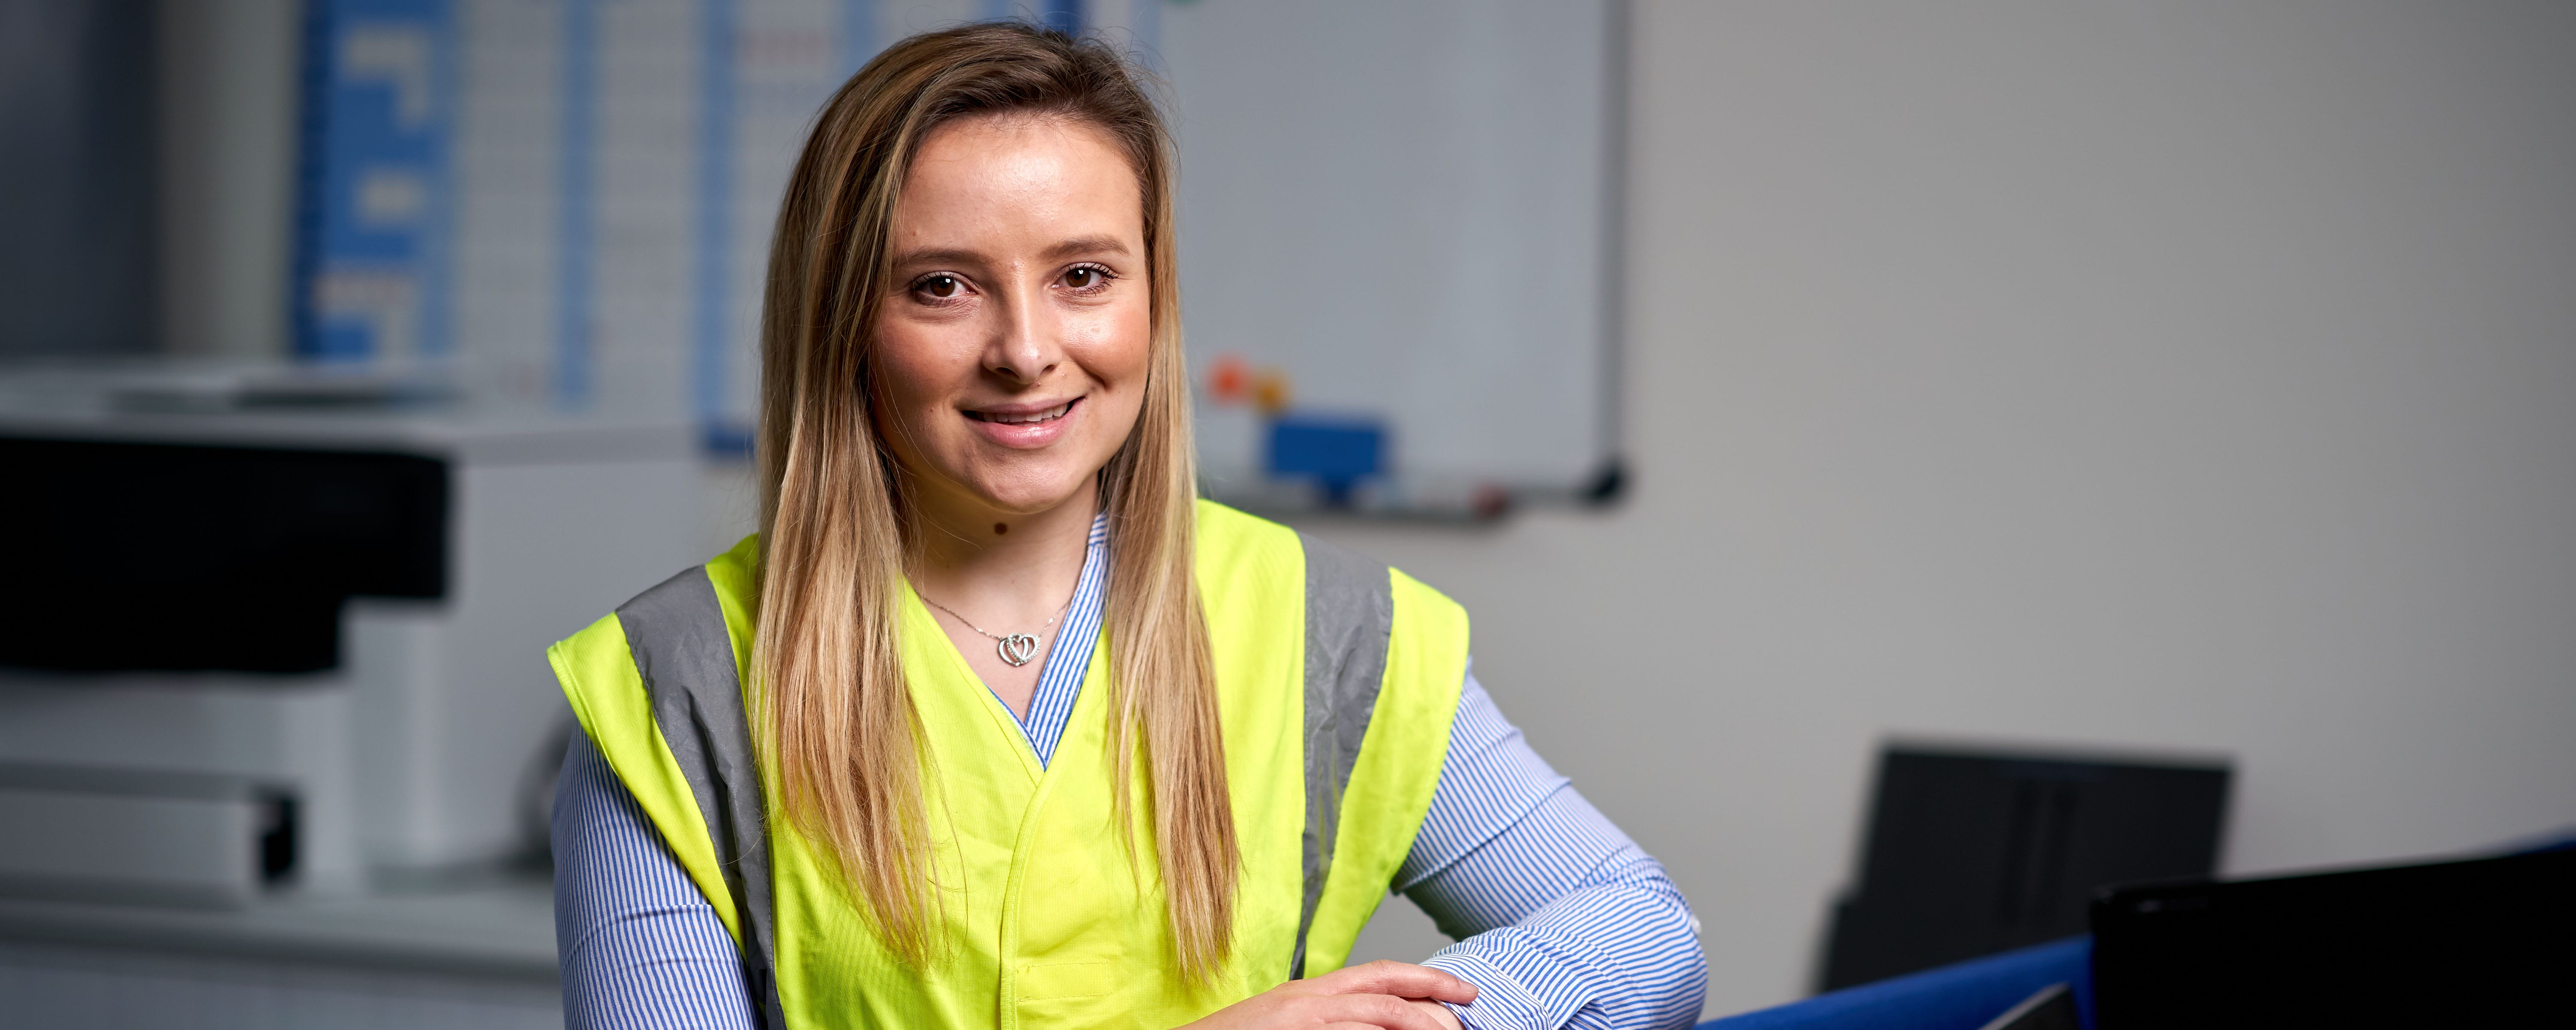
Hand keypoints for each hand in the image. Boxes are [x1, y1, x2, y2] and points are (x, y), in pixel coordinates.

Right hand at [1178, 959, 1476, 1029]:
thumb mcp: (1290, 1025)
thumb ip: (1329, 1022)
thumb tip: (1370, 1026)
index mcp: (1312, 992)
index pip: (1380, 975)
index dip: (1424, 980)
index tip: (1460, 992)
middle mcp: (1311, 996)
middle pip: (1387, 987)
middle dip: (1433, 996)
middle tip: (1468, 1011)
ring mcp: (1304, 1013)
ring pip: (1380, 1008)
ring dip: (1420, 1020)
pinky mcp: (1298, 1028)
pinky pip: (1354, 1028)